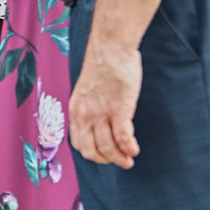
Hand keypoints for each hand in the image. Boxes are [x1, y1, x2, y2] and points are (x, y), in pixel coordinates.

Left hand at [69, 39, 143, 168]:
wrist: (110, 47)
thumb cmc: (103, 65)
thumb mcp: (87, 90)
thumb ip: (89, 107)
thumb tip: (99, 122)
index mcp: (75, 110)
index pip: (78, 143)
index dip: (91, 154)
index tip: (103, 156)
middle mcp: (85, 114)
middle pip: (92, 150)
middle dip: (106, 161)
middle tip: (119, 162)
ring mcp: (101, 112)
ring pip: (108, 147)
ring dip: (120, 158)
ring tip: (129, 160)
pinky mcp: (119, 108)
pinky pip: (123, 137)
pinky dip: (129, 148)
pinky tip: (134, 150)